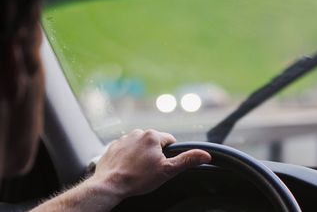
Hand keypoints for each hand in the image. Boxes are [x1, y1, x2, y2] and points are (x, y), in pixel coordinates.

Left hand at [92, 129, 210, 198]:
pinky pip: (126, 148)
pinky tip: (127, 167)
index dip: (170, 154)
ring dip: (141, 154)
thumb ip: (187, 160)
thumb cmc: (138, 178)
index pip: (170, 141)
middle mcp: (138, 132)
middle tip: (150, 169)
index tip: (163, 165)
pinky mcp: (114, 145)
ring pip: (140, 145)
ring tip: (138, 169)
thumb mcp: (167, 170)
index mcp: (153, 136)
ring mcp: (124, 138)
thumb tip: (206, 154)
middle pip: (155, 142)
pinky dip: (128, 156)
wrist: (110, 184)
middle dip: (155, 154)